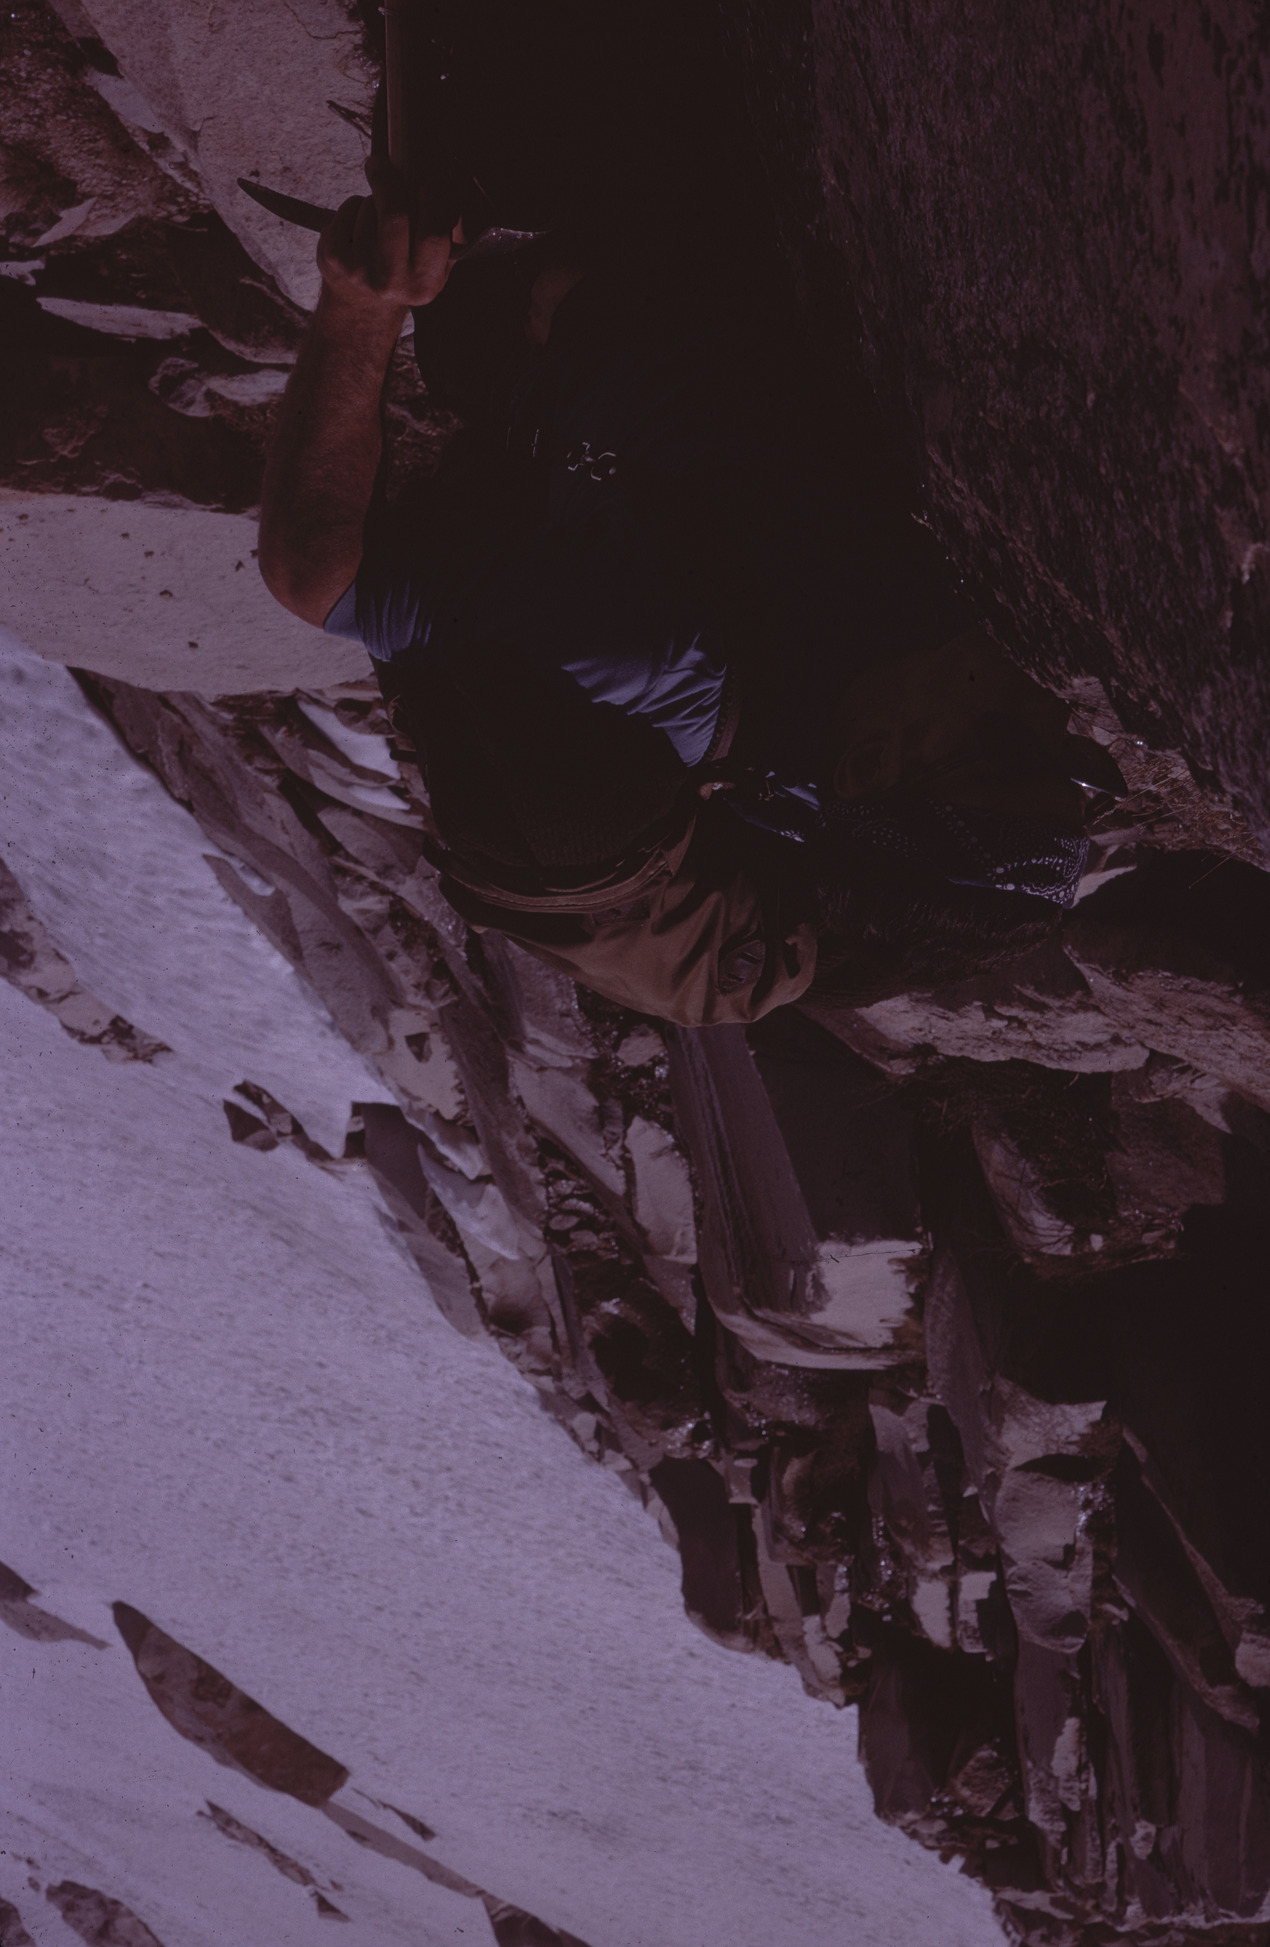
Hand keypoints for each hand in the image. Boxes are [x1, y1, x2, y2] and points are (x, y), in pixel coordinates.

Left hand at [317, 156, 456, 316]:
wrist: (362, 308)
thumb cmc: (404, 275)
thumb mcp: (435, 266)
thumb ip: (448, 232)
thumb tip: (451, 191)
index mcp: (424, 284)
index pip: (433, 234)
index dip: (434, 201)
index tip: (431, 181)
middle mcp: (391, 282)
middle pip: (394, 216)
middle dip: (388, 182)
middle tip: (382, 163)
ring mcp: (359, 271)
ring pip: (368, 207)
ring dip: (372, 201)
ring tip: (375, 222)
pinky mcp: (334, 258)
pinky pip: (347, 209)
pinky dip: (353, 207)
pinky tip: (357, 226)